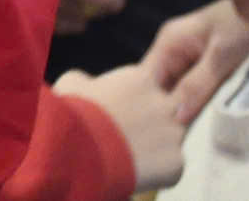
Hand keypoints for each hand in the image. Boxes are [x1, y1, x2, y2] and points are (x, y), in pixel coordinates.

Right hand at [55, 66, 186, 189]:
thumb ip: (91, 80)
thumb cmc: (74, 114)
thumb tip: (91, 85)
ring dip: (154, 145)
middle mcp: (164, 103)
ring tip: (125, 153)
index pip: (149, 85)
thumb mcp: (73, 82)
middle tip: (125, 132)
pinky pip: (169, 166)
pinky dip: (154, 170)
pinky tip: (131, 168)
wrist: (80, 149)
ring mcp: (173, 133)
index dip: (133, 98)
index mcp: (142, 78)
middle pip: (167, 110)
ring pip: (169, 139)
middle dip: (150, 121)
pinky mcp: (176, 162)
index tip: (120, 109)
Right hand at [145, 0, 248, 119]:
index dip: (152, 102)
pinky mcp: (210, 61)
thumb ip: (197, 84)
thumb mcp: (221, 56)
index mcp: (170, 40)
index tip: (160, 129)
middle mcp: (176, 47)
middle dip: (172, 105)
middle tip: (180, 134)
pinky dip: (204, 97)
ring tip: (195, 127)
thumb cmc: (245, 25)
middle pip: (165, 83)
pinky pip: (199, 83)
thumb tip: (175, 116)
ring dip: (190, 102)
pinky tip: (210, 113)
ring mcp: (193, 54)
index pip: (149, 77)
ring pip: (183, 85)